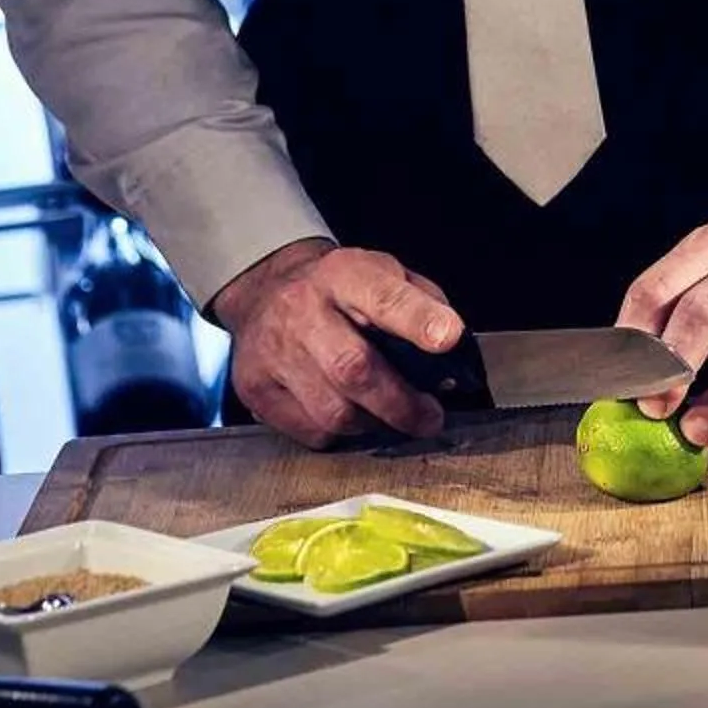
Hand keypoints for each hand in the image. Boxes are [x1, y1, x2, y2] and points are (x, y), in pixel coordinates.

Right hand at [209, 238, 465, 448]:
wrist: (266, 292)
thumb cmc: (340, 292)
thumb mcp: (384, 275)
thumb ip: (422, 306)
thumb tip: (453, 353)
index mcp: (342, 274)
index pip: (382, 296)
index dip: (417, 320)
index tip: (447, 337)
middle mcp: (300, 309)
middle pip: (354, 368)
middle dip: (402, 404)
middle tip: (429, 417)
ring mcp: (272, 351)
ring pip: (335, 413)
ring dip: (375, 424)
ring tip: (386, 414)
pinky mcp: (254, 387)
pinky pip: (313, 432)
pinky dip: (341, 433)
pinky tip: (345, 410)